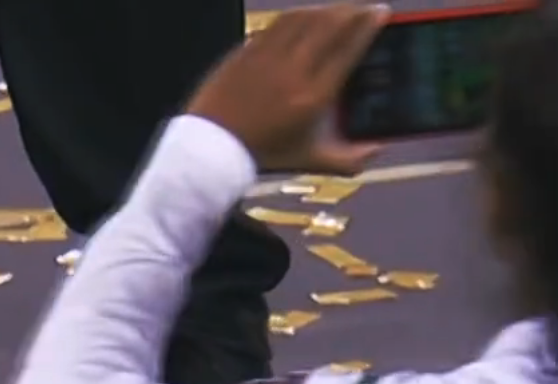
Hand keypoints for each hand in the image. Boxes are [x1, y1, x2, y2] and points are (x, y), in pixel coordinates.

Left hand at [187, 3, 391, 173]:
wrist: (210, 150)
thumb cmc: (261, 155)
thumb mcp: (307, 160)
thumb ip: (346, 159)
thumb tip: (378, 150)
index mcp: (314, 96)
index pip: (349, 49)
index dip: (368, 25)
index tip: (381, 13)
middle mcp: (293, 71)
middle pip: (330, 25)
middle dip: (352, 11)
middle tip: (364, 8)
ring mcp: (266, 58)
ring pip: (303, 18)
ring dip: (325, 9)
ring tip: (338, 10)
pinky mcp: (245, 53)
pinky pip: (276, 25)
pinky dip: (296, 15)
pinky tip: (305, 15)